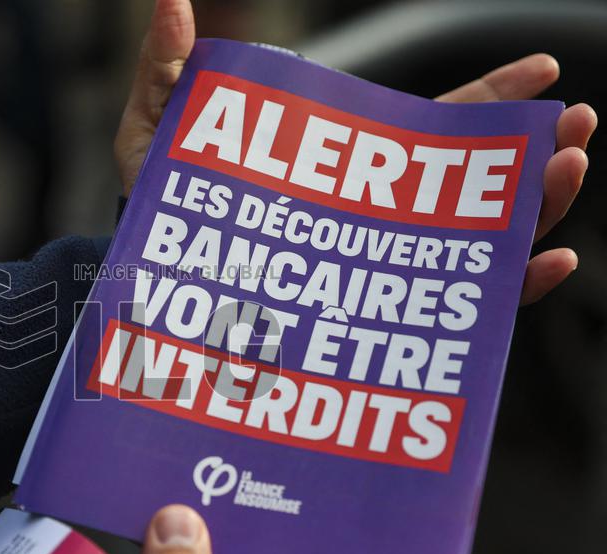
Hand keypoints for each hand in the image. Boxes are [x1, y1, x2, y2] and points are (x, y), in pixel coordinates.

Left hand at [113, 0, 596, 304]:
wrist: (150, 291)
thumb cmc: (163, 214)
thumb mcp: (160, 135)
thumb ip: (169, 71)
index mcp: (341, 171)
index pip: (427, 132)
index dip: (487, 103)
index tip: (543, 71)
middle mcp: (371, 219)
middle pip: (469, 186)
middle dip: (530, 155)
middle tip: (578, 128)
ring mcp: (378, 271)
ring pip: (472, 241)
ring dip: (531, 209)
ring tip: (567, 172)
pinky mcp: (374, 322)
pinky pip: (451, 312)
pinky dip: (504, 291)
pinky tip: (543, 263)